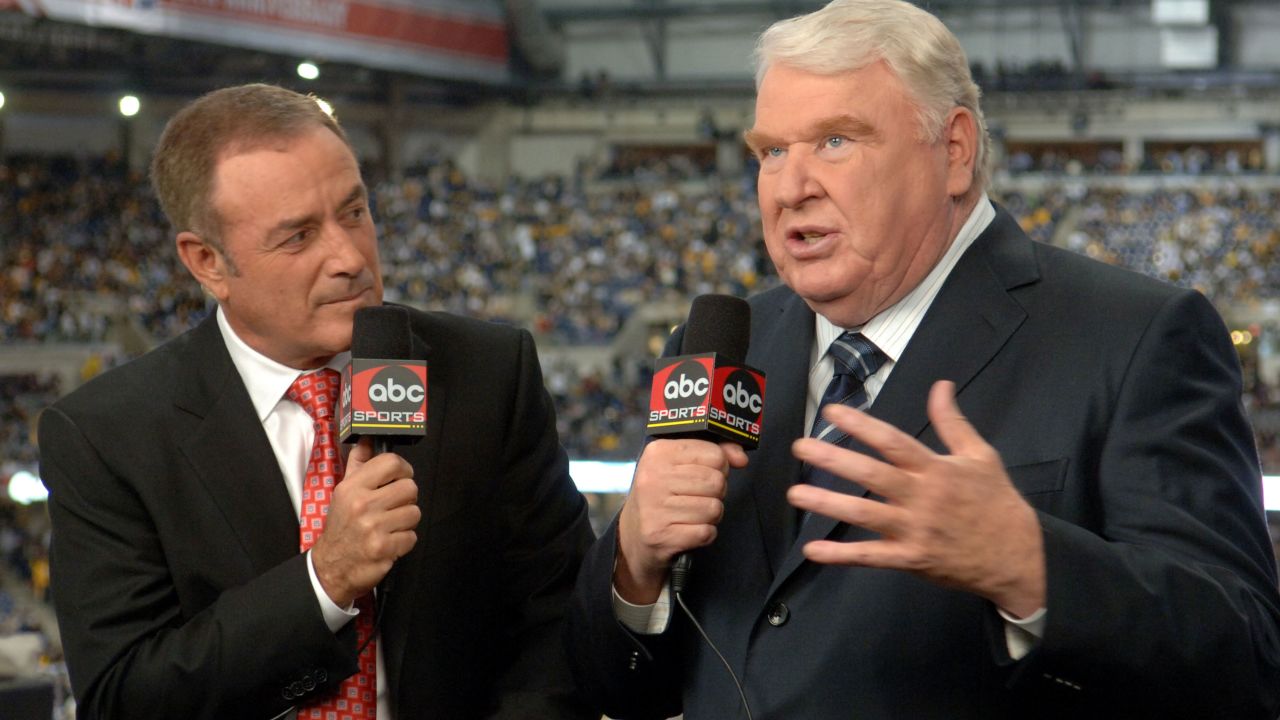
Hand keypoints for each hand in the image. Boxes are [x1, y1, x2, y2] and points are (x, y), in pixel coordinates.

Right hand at [311, 438, 420, 606]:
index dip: (403, 469)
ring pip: (414, 513)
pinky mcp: (384, 549)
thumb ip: (358, 466)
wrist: (331, 566)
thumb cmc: (340, 527)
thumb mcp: (343, 492)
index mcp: (353, 487)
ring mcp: (374, 528)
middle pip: (410, 488)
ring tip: (390, 526)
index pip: (392, 463)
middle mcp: (363, 505)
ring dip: (406, 521)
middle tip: (394, 507)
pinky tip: (389, 541)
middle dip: (406, 498)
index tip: (401, 477)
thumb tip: (367, 442)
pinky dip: (404, 541)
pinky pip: (412, 537)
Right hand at [614, 439, 748, 603]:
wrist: (634, 534)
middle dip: (716, 492)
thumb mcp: (681, 464)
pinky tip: (689, 530)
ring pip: (714, 508)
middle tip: (698, 497)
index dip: (719, 467)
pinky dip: (705, 534)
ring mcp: (654, 508)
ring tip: (692, 514)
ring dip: (711, 515)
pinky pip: (706, 532)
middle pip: (716, 481)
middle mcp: (652, 478)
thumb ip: (715, 453)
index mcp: (658, 452)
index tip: (704, 474)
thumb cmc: (663, 494)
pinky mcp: (661, 536)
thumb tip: (741, 458)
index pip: (714, 454)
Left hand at [786, 381, 1045, 616]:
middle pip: (872, 474)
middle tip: (800, 447)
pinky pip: (872, 557)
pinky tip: (813, 550)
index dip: (861, 425)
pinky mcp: (912, 558)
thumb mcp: (980, 456)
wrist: (1017, 556)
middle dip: (834, 459)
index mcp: (936, 469)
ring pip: (865, 514)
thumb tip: (941, 385)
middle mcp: (922, 497)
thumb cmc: (996, 502)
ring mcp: (915, 530)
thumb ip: (953, 422)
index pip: (893, 441)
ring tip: (795, 494)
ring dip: (828, 504)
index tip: (831, 412)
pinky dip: (841, 555)